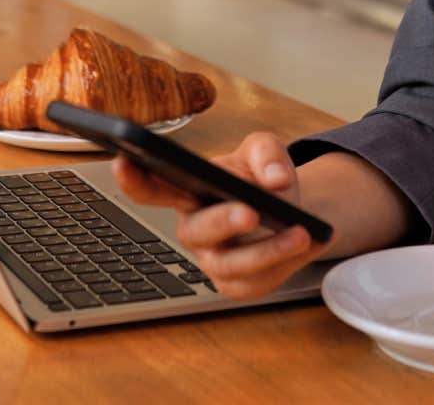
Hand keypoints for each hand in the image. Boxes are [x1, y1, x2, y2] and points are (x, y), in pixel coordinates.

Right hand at [112, 131, 327, 299]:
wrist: (291, 209)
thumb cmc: (261, 178)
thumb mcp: (264, 150)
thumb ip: (267, 154)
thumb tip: (274, 181)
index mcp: (186, 190)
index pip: (151, 187)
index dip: (133, 178)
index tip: (124, 161)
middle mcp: (193, 229)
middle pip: (196, 232)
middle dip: (222, 222)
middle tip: (251, 212)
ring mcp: (212, 260)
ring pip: (230, 265)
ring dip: (268, 250)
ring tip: (300, 233)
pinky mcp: (236, 284)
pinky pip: (257, 282)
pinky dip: (287, 263)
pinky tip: (309, 242)